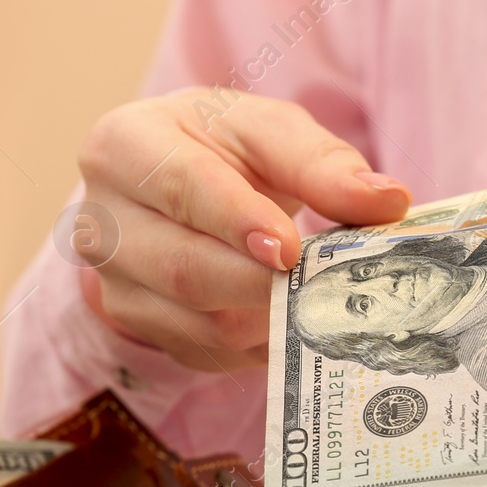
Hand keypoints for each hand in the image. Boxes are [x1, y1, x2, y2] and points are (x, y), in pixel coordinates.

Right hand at [73, 90, 411, 370]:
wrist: (173, 179)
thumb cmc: (221, 147)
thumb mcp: (269, 133)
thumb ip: (323, 163)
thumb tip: (385, 201)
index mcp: (123, 146)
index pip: (181, 188)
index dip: (238, 220)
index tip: (291, 248)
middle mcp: (100, 220)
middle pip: (184, 270)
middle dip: (264, 286)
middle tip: (329, 290)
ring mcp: (112, 283)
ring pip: (199, 323)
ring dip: (270, 320)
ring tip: (321, 301)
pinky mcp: (137, 329)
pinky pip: (205, 353)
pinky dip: (257, 344)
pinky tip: (288, 320)